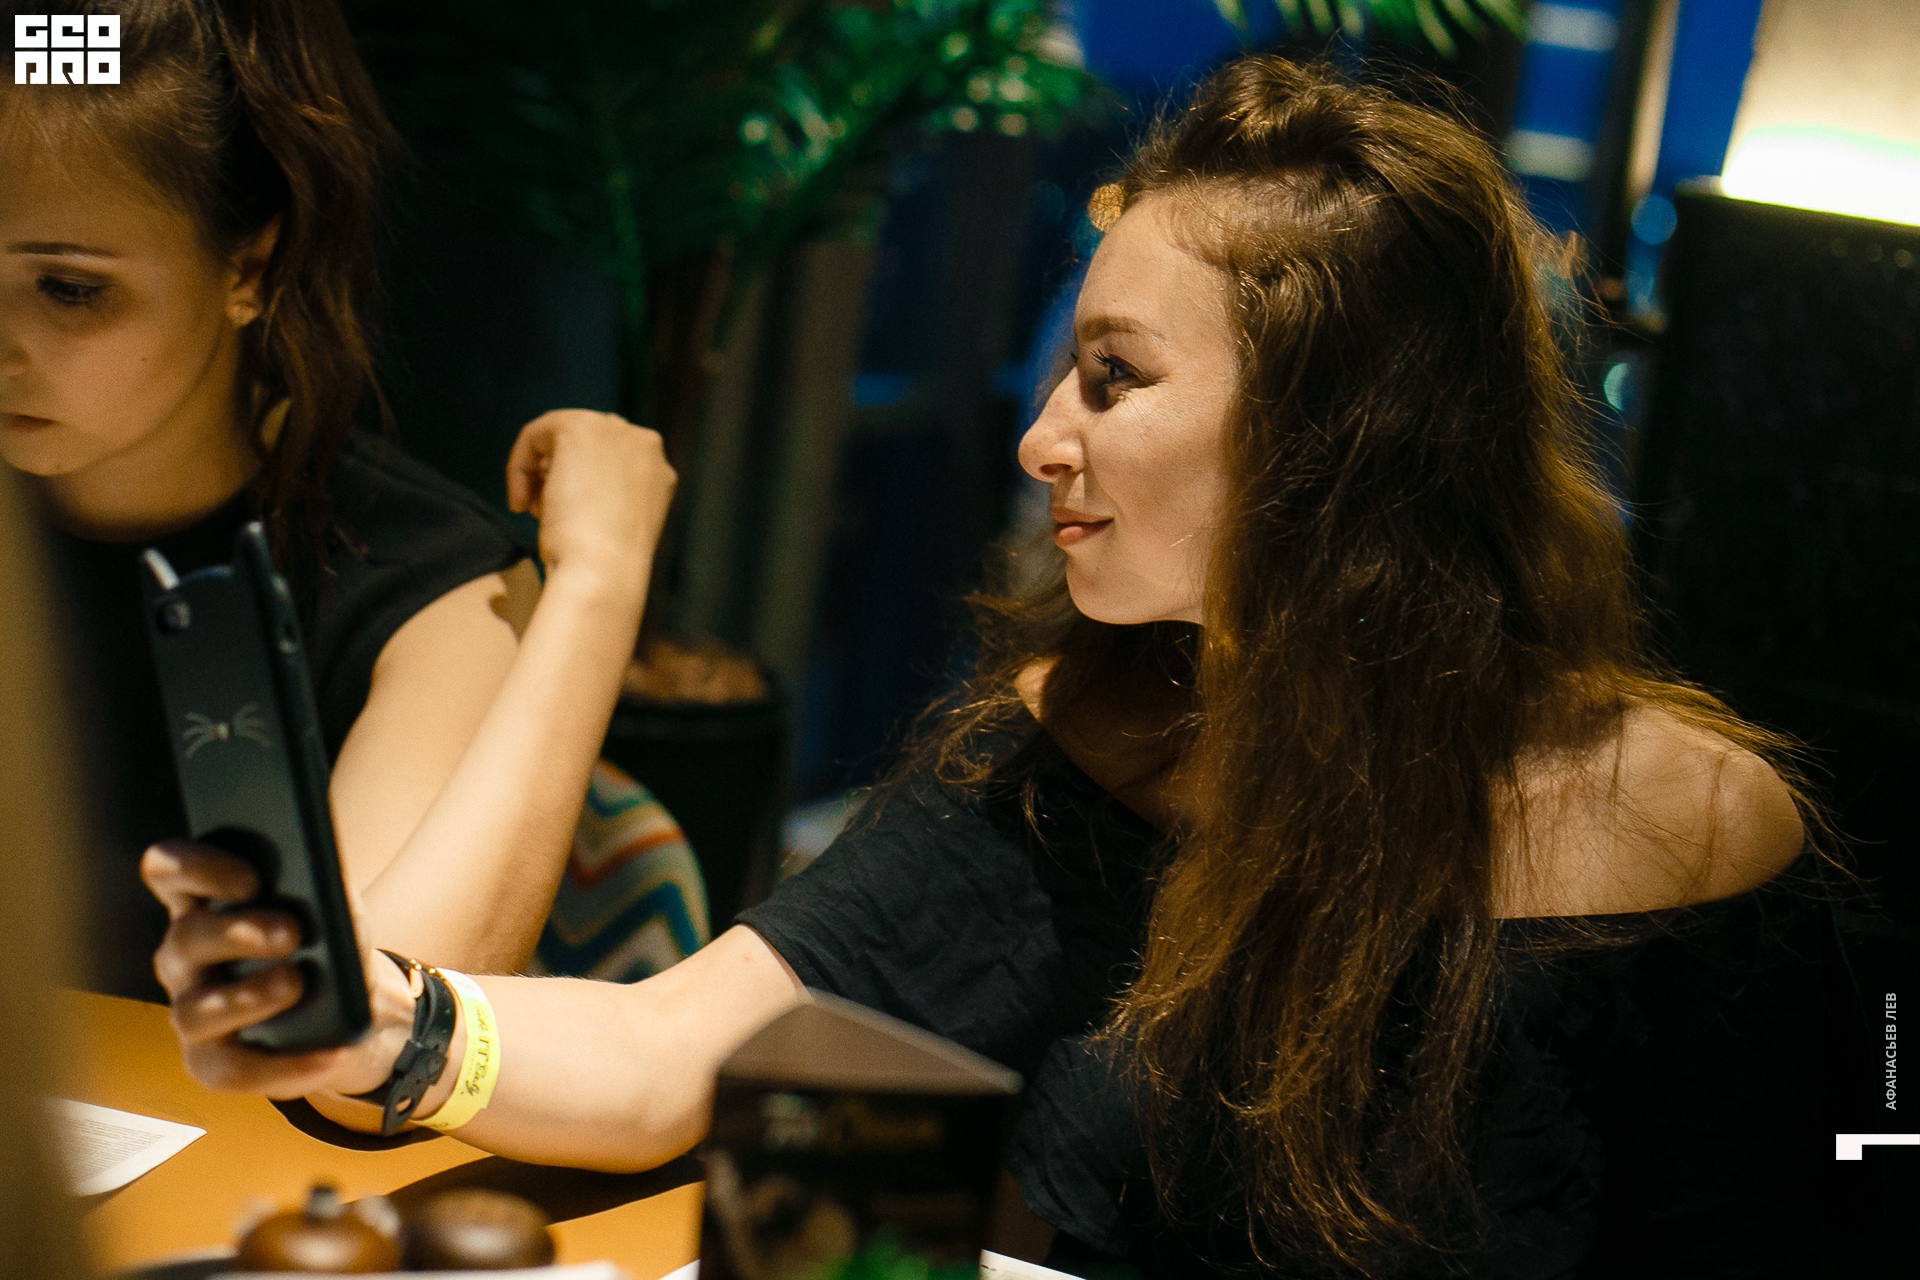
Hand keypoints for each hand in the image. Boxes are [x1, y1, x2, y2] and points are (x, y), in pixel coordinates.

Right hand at [141, 841, 411, 1099]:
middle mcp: (183, 956)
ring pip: (197, 1011)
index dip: (195, 867)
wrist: (350, 1009)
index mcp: (202, 902)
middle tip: (290, 933)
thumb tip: (319, 882)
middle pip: (187, 938)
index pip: (168, 869)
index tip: (251, 878)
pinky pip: (235, 1070)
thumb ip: (319, 886)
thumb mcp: (331, 906)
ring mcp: (191, 1011)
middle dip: (236, 932)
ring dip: (249, 998)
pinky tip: (331, 1054)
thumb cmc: (328, 941)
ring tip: (297, 985)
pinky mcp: (210, 1062)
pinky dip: (286, 1066)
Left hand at [505, 410, 675, 589]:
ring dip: (540, 474)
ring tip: (535, 512)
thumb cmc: (607, 566)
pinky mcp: (578, 428)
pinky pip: (535, 436)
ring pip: (559, 438)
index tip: (560, 515)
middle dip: (559, 475)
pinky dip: (519, 468)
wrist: (603, 572)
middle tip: (540, 511)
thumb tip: (572, 487)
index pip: (609, 462)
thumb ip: (606, 497)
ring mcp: (614, 430)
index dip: (580, 485)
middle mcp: (644, 443)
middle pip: (586, 445)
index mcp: (659, 471)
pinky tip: (520, 504)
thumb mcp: (616, 525)